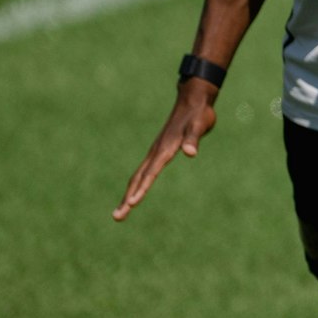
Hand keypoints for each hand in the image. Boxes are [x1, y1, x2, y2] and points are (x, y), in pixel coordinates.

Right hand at [113, 77, 219, 220]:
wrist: (193, 100)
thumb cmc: (199, 114)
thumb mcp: (199, 126)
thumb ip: (193, 139)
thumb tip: (190, 153)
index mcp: (165, 149)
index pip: (151, 173)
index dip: (142, 188)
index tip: (132, 203)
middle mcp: (156, 152)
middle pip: (138, 179)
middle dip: (128, 198)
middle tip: (117, 217)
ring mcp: (155, 152)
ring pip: (138, 176)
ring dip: (129, 194)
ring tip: (121, 211)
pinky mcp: (159, 151)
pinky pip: (144, 171)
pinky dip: (137, 184)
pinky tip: (134, 192)